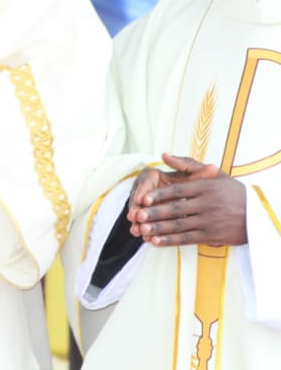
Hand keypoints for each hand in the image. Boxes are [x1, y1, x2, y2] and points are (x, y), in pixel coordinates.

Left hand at [128, 153, 246, 246]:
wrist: (257, 214)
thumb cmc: (232, 191)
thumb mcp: (215, 175)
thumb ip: (188, 164)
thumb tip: (164, 155)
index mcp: (205, 187)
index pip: (177, 191)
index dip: (158, 195)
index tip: (142, 199)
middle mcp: (207, 204)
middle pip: (176, 209)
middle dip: (155, 213)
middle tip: (136, 215)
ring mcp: (210, 221)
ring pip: (180, 225)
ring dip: (159, 229)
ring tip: (141, 230)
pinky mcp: (212, 235)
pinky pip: (187, 239)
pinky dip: (170, 240)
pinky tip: (155, 240)